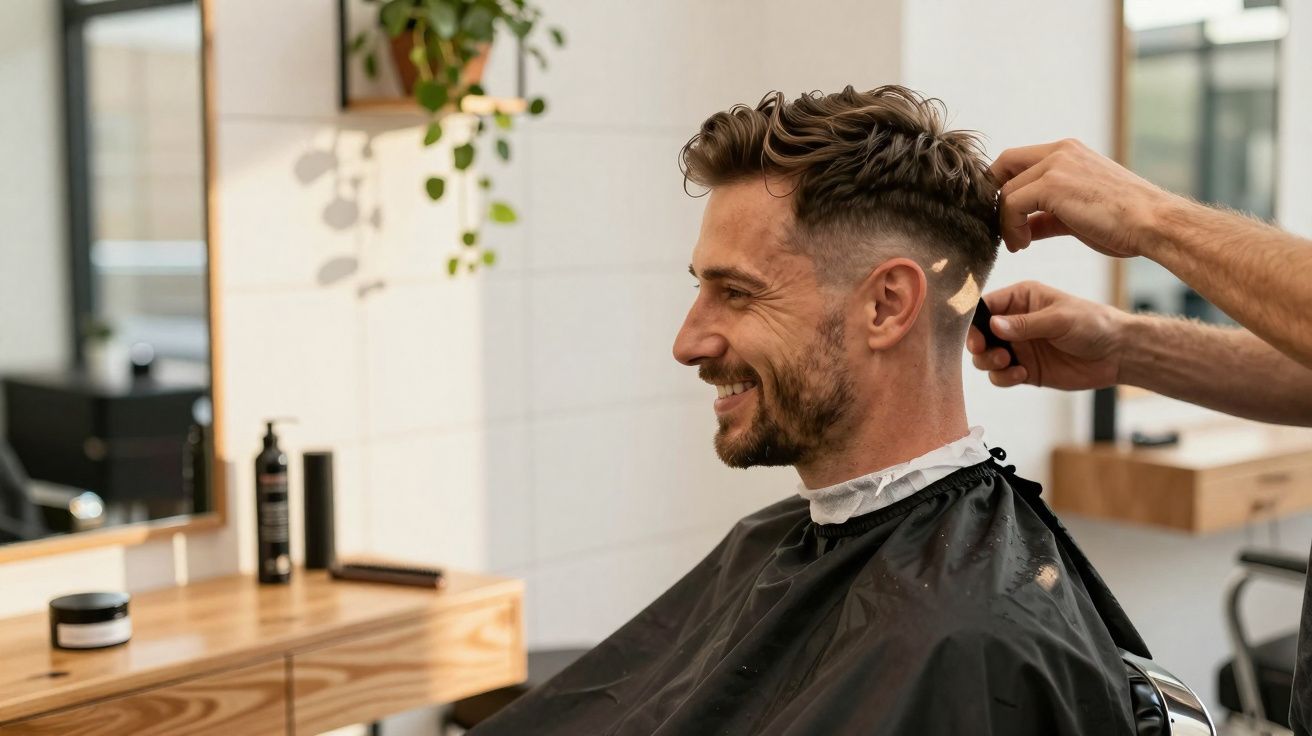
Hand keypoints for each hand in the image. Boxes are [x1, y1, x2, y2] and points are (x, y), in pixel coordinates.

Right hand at [967, 281, 1129, 389]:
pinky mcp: (1025, 369)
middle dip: (980, 346)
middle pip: (980, 334)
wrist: (1117, 353)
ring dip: (990, 363)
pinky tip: (1021, 374)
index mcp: (1021, 299)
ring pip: (986, 357)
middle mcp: (1015, 322)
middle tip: (994, 352)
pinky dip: (1004, 378)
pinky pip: (1001, 376)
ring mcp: (1019, 347)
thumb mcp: (1059, 319)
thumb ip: (1025, 324)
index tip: (977, 336)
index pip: (986, 306)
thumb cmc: (1093, 324)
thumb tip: (993, 326)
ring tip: (1008, 362)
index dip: (974, 321)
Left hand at [991, 139, 1187, 256]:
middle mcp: (1060, 151)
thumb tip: (1022, 228)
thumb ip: (1046, 216)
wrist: (1153, 224)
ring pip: (1006, 191)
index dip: (1003, 186)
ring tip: (1018, 244)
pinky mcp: (1052, 184)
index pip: (1017, 159)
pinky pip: (1011, 204)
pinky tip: (1023, 244)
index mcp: (1068, 152)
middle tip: (1000, 226)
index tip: (1005, 216)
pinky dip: (1010, 227)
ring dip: (1005, 222)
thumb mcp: (1077, 215)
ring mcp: (1056, 165)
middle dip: (994, 197)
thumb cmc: (1124, 224)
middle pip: (1004, 165)